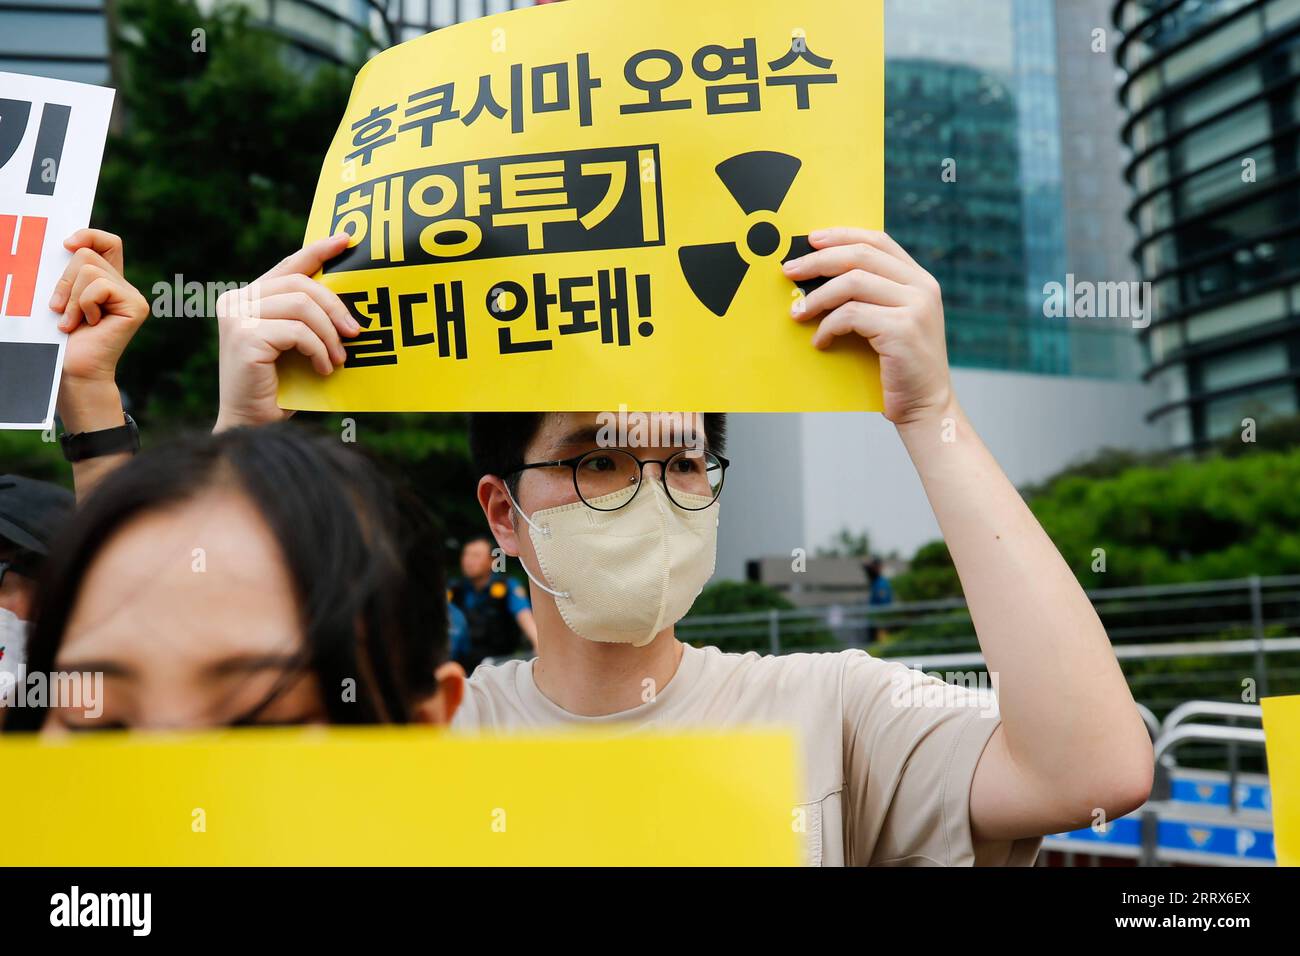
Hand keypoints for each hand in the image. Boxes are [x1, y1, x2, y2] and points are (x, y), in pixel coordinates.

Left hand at [51, 229, 148, 431]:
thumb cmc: (61, 340)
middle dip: (65, 281)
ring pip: (89, 270)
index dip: (89, 236)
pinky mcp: (136, 307)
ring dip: (72, 297)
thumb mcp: (62, 297)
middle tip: (61, 310)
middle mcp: (124, 287)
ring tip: (73, 322)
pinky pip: (99, 286)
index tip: (67, 246)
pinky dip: (84, 304)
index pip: (108, 242)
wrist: (74, 371)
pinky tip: (88, 324)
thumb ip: (70, 273)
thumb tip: (70, 246)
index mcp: (108, 282)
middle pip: (88, 254)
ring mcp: (133, 297)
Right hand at [215, 234, 357, 431]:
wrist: (253, 425)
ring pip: (303, 307)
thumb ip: (307, 318)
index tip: (346, 240)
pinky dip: (319, 350)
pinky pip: (298, 332)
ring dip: (329, 335)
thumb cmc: (280, 387)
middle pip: (301, 285)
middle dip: (335, 307)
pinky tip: (324, 369)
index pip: (289, 267)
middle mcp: (235, 300)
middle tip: (356, 332)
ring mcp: (236, 317)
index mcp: (246, 297)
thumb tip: (348, 299)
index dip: (318, 250)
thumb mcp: (296, 344)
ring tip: (338, 359)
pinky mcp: (244, 336)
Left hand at [783, 228, 953, 426]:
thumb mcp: (892, 321)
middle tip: (789, 271)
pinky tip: (820, 342)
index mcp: (920, 280)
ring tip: (798, 313)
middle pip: (860, 256)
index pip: (878, 241)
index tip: (811, 240)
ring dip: (817, 297)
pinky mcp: (901, 330)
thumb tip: (821, 274)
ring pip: (851, 283)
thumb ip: (872, 295)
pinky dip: (827, 327)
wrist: (925, 406)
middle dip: (818, 261)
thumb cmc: (899, 366)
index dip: (842, 235)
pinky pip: (850, 316)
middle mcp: (921, 287)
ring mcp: (915, 307)